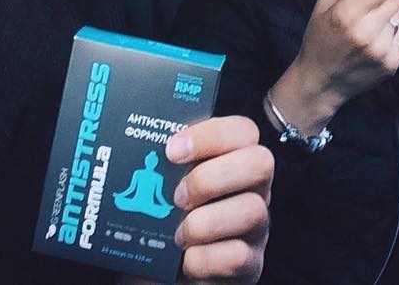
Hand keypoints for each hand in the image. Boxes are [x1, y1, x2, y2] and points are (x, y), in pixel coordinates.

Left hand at [121, 116, 271, 283]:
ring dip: (206, 222)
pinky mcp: (250, 264)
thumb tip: (138, 148)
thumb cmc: (165, 218)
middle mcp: (253, 188)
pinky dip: (206, 258)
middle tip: (177, 196)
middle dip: (211, 178)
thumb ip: (161, 161)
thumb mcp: (164, 183)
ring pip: (253, 210)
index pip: (243, 130)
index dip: (211, 135)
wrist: (164, 268)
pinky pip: (239, 256)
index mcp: (234, 159)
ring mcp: (256, 226)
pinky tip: (186, 258)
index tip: (172, 150)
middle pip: (260, 163)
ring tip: (178, 234)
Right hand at [269, 0, 398, 133]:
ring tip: (363, 29)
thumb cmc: (319, 37)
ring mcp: (382, 50)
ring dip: (386, 13)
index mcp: (345, 14)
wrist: (320, 82)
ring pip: (398, 14)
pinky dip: (390, 33)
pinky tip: (372, 43)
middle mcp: (366, 33)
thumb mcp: (322, 2)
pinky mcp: (392, 63)